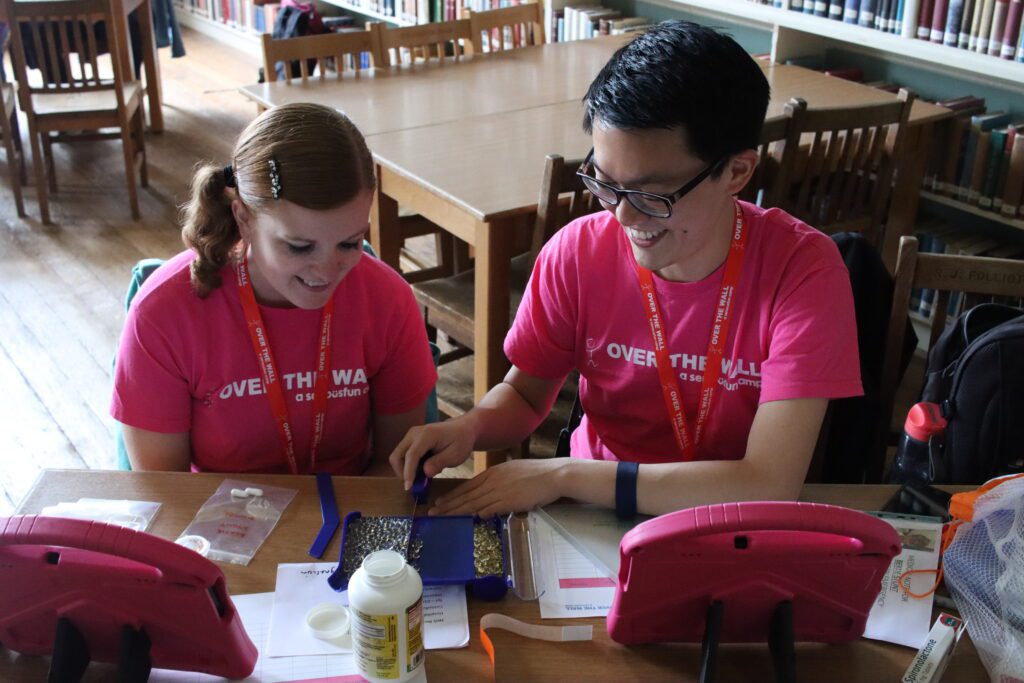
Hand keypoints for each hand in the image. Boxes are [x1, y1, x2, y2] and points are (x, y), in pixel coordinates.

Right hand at [389, 418, 475, 488]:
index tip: (408, 487)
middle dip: (402, 472)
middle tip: (415, 484)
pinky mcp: (410, 440)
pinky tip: (422, 469)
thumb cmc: (461, 441)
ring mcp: (411, 436)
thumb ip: (440, 462)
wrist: (462, 429)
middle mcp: (414, 433)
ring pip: (398, 456)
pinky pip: (403, 455)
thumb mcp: (455, 455)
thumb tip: (425, 472)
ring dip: (405, 469)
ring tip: (422, 476)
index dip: (408, 472)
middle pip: (397, 455)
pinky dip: (409, 465)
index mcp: (427, 435)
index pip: (411, 455)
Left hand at [430, 459, 569, 516]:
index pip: (467, 486)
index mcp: (493, 473)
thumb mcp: (512, 472)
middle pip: (466, 495)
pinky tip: (468, 520)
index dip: (453, 495)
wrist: (553, 474)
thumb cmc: (536, 474)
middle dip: (448, 505)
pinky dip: (479, 514)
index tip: (440, 502)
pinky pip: (490, 508)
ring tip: (442, 517)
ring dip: (457, 512)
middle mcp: (492, 481)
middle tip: (433, 512)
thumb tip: (489, 495)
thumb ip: (498, 482)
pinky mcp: (509, 500)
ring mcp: (500, 491)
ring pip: (473, 503)